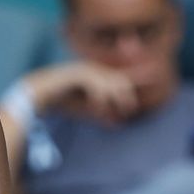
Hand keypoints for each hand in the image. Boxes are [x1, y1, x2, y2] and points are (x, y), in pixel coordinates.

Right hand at [22, 62, 137, 123]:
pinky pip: (96, 87)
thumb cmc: (61, 102)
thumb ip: (102, 115)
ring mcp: (85, 69)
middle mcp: (94, 69)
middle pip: (120, 80)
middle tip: (133, 102)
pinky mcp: (77, 73)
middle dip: (129, 92)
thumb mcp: (86, 111)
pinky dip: (99, 100)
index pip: (123, 75)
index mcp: (97, 76)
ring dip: (113, 99)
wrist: (36, 95)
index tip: (157, 72)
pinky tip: (96, 108)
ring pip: (110, 84)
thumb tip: (118, 124)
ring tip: (110, 111)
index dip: (140, 74)